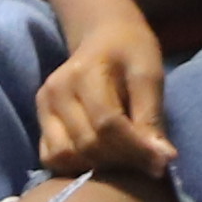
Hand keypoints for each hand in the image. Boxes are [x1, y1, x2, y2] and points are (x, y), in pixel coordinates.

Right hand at [31, 6, 172, 179]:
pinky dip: (76, 166)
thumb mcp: (149, 75)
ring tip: (123, 159)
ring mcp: (43, 107)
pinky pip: (52, 157)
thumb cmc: (130, 51)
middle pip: (88, 144)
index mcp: (84, 73)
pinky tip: (100, 158)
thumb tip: (162, 160)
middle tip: (147, 162)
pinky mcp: (40, 120)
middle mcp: (56, 91)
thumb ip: (152, 117)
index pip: (107, 124)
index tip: (162, 162)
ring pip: (66, 156)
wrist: (102, 35)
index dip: (135, 150)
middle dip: (121, 160)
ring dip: (98, 167)